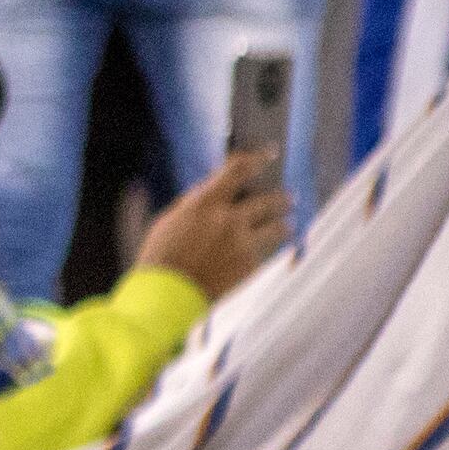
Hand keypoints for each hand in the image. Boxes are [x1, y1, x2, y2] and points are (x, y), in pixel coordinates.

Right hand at [135, 151, 288, 301]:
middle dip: (282, 198)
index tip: (270, 153)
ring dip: (282, 225)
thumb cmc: (159, 258)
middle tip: (288, 198)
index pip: (239, 170)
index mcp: (206, 204)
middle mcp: (230, 220)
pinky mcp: (250, 267)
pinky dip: (266, 251)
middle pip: (269, 200)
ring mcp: (244, 244)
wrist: (168, 296)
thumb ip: (193, 204)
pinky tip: (266, 255)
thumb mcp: (168, 221)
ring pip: (278, 228)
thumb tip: (209, 191)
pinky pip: (267, 253)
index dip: (258, 158)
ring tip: (285, 226)